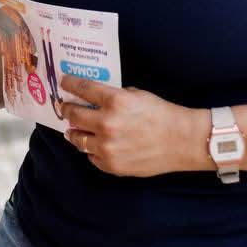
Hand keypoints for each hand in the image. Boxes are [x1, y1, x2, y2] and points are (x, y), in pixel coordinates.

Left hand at [59, 76, 205, 177]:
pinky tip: (94, 144)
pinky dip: (91, 149)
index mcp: (115, 101)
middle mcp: (107, 124)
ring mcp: (107, 147)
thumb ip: (113, 96)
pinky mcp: (111, 165)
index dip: (69, 83)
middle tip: (65, 107)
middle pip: (72, 114)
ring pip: (77, 138)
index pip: (82, 88)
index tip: (64, 82)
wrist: (182, 141)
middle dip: (66, 108)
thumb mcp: (136, 95)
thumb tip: (93, 97)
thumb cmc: (162, 114)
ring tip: (73, 128)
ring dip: (73, 131)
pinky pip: (91, 156)